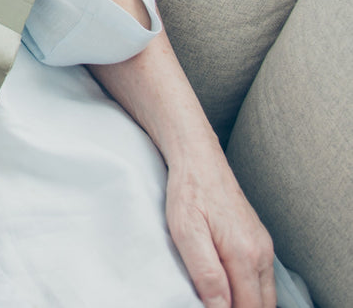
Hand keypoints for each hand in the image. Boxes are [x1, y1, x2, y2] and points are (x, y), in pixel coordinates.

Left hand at [165, 156, 274, 307]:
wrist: (198, 158)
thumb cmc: (189, 191)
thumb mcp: (186, 231)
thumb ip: (206, 273)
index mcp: (245, 254)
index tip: (209, 307)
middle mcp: (261, 253)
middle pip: (262, 305)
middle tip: (212, 304)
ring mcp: (264, 246)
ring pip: (265, 294)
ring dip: (247, 303)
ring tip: (219, 298)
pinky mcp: (259, 240)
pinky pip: (262, 278)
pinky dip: (250, 290)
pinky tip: (230, 286)